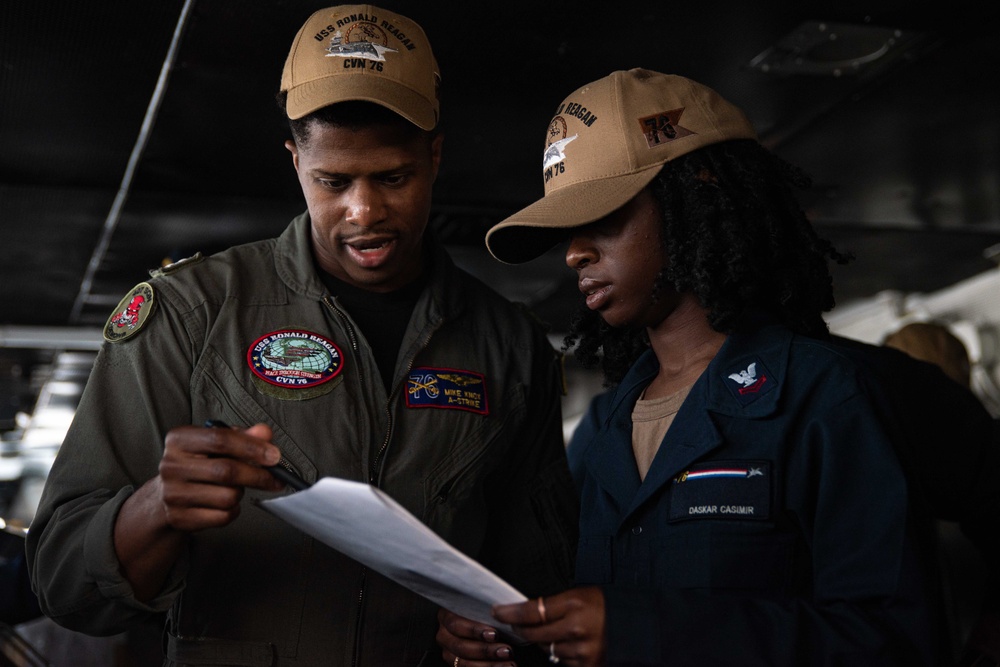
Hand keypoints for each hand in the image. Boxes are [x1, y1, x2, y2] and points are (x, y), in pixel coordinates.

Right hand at [156, 422, 284, 530]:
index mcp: (179, 440)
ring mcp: (173, 494)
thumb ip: (243, 436)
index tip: (274, 455)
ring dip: (240, 494)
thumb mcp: (216, 443)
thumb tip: (264, 433)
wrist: (167, 494)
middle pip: (226, 471)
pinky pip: (222, 517)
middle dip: (257, 475)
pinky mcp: (179, 518)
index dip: (252, 447)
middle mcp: (171, 465)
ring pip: (227, 497)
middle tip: (275, 478)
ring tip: (234, 488)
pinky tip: (225, 503)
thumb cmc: (198, 463)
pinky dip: (232, 510)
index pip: (220, 439)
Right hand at [437, 608, 514, 665]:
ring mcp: (449, 653)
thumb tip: (499, 612)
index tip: (494, 635)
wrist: (496, 631)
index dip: (474, 630)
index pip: (455, 623)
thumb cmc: (492, 616)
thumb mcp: (490, 609)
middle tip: (506, 650)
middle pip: (460, 646)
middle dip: (485, 650)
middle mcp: (444, 635)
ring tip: (509, 663)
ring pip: (464, 663)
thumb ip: (493, 609)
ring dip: (489, 664)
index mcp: (447, 615)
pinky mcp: (457, 665)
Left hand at [492, 588, 605, 666]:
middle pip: (534, 635)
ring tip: (560, 634)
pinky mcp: (589, 666)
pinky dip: (564, 656)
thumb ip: (555, 605)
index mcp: (574, 603)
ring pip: (548, 651)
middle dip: (523, 630)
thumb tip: (526, 613)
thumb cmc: (608, 606)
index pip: (531, 610)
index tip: (498, 611)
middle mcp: (575, 628)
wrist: (639, 625)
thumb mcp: (581, 595)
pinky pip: (564, 663)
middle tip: (518, 625)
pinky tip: (573, 646)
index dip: (510, 612)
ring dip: (547, 645)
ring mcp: (582, 651)